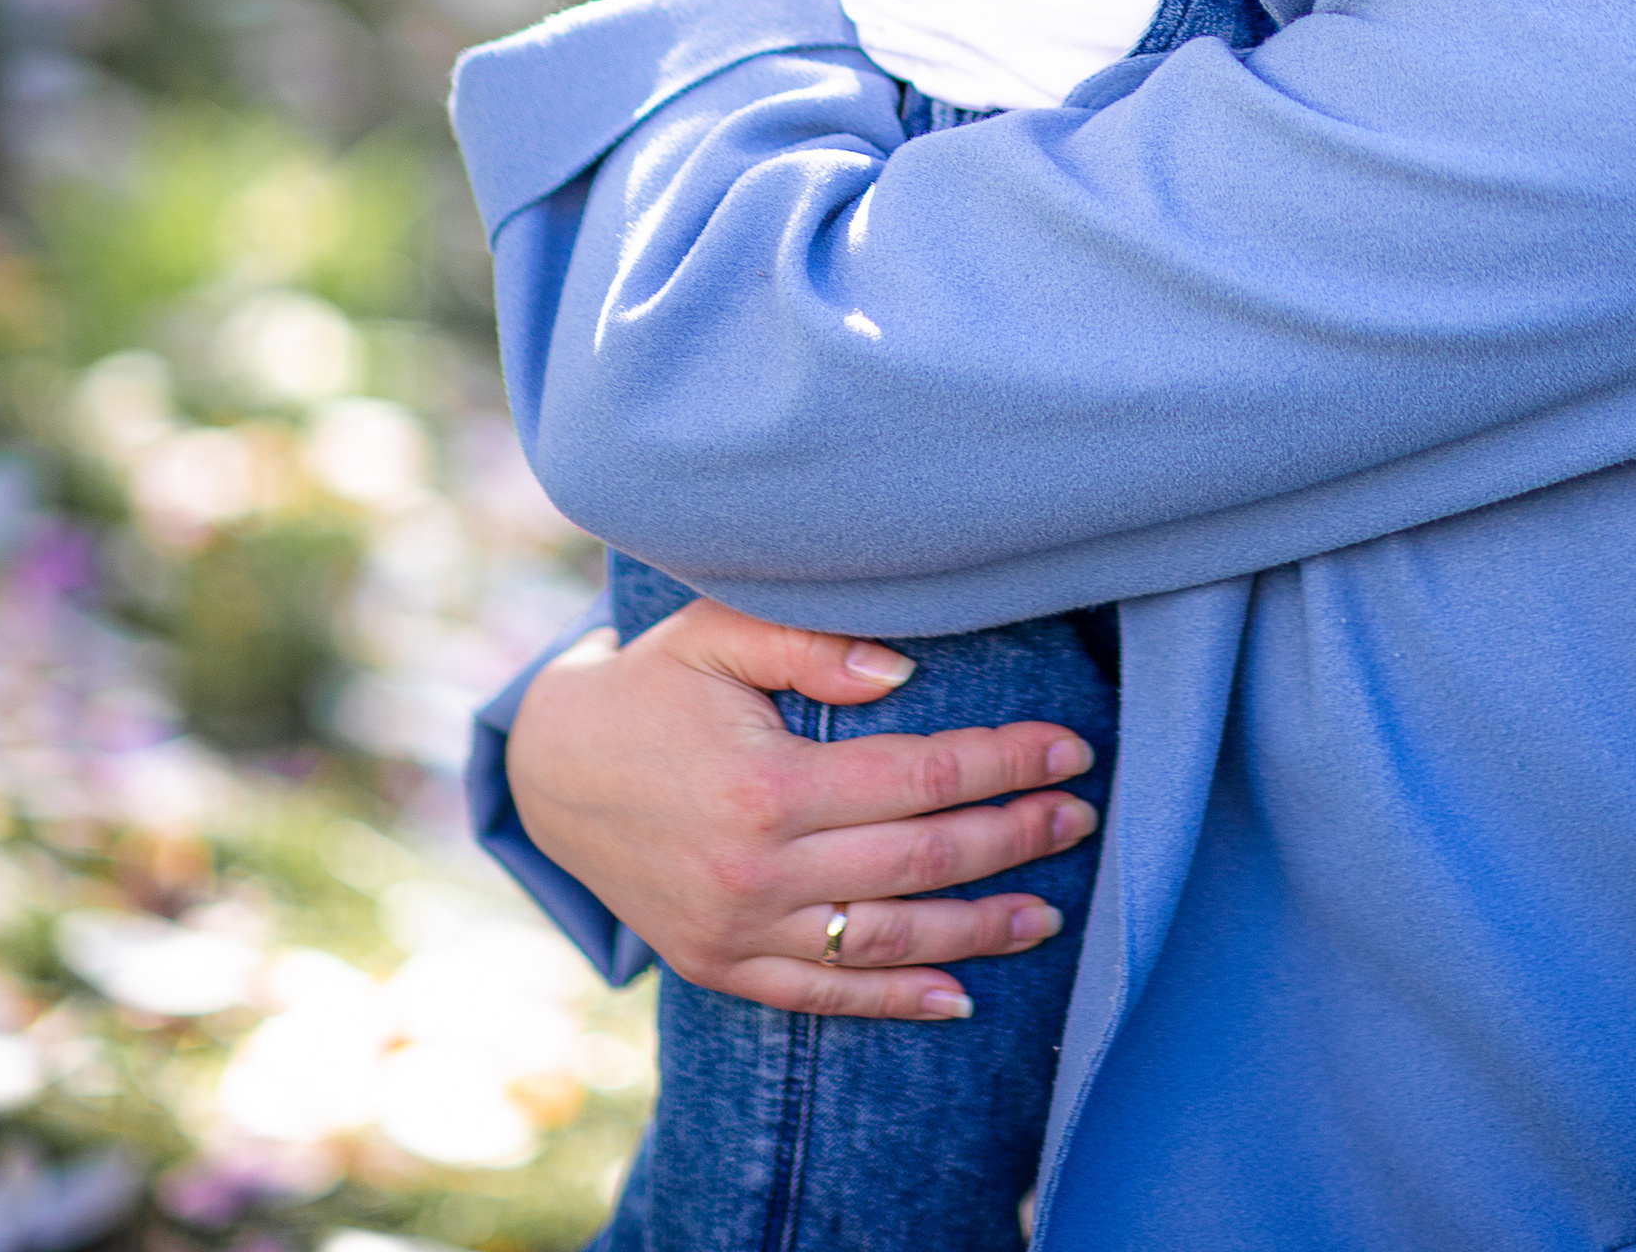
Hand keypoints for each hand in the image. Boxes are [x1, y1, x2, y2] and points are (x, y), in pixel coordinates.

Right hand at [507, 599, 1100, 1013]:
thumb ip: (811, 642)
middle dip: (1016, 839)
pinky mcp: (720, 967)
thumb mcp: (717, 632)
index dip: (1004, 763)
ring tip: (1050, 910)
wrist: (552, 772)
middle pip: (921, 861)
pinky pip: (822, 998)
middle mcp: (758, 872)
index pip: (922, 778)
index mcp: (768, 786)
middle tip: (1082, 816)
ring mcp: (738, 931)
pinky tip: (961, 997)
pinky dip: (897, 1003)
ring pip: (887, 943)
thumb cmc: (653, 685)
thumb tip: (907, 669)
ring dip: (979, 929)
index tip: (1070, 747)